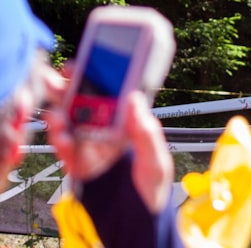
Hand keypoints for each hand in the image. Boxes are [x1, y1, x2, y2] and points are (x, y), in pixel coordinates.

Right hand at [46, 90, 173, 213]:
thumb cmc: (153, 188)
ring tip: (58, 115)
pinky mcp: (80, 166)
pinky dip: (61, 142)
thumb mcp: (156, 160)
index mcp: (129, 126)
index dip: (97, 79)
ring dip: (62, 116)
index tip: (86, 65)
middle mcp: (108, 133)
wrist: (138, 222)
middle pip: (86, 106)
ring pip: (72, 125)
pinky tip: (62, 138)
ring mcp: (92, 148)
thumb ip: (145, 133)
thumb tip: (135, 99)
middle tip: (60, 81)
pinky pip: (67, 151)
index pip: (112, 97)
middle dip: (71, 92)